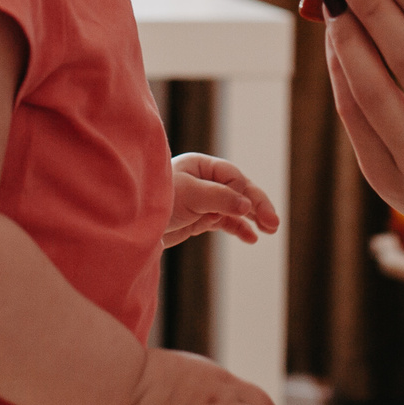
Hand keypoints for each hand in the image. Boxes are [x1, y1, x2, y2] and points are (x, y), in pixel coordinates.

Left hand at [166, 152, 280, 246]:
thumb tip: (247, 206)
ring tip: (270, 230)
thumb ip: (219, 198)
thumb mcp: (189, 195)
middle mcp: (205, 181)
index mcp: (201, 166)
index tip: (248, 211)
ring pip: (235, 208)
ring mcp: (203, 201)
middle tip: (273, 224)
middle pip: (239, 191)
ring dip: (253, 218)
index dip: (243, 193)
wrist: (129, 225)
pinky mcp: (200, 219)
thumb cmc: (156, 200)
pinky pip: (226, 222)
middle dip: (257, 206)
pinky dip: (239, 229)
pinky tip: (252, 238)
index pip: (233, 177)